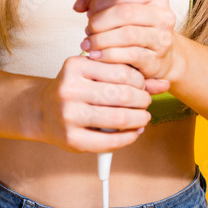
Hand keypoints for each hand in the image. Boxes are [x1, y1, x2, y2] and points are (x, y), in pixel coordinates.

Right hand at [36, 55, 155, 153]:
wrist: (41, 111)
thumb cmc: (74, 89)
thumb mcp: (95, 74)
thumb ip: (127, 76)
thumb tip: (165, 83)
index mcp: (75, 66)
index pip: (121, 71)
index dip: (139, 80)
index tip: (142, 86)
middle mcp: (69, 88)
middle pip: (121, 95)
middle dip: (142, 100)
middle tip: (146, 102)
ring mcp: (69, 115)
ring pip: (118, 119)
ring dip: (139, 119)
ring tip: (143, 117)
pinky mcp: (72, 138)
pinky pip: (110, 141)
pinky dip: (129, 138)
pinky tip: (134, 132)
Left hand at [73, 0, 179, 83]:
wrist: (157, 56)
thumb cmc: (135, 26)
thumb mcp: (115, 3)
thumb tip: (80, 4)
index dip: (101, 0)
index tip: (90, 10)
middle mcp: (163, 15)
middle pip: (126, 13)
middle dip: (100, 21)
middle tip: (89, 28)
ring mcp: (162, 38)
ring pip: (128, 35)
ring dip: (101, 40)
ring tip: (88, 43)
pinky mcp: (156, 60)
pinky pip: (130, 55)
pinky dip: (108, 55)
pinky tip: (97, 55)